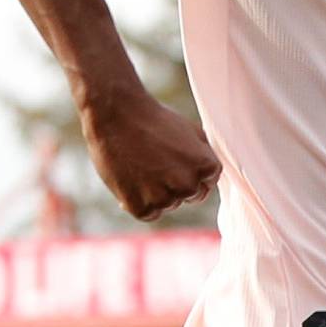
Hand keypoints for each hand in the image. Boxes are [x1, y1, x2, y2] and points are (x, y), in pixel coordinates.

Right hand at [81, 88, 220, 222]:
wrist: (115, 113)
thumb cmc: (153, 119)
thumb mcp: (191, 132)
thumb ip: (206, 157)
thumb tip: (210, 178)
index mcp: (207, 167)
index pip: (206, 184)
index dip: (188, 172)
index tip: (172, 158)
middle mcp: (189, 186)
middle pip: (187, 197)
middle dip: (174, 184)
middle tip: (154, 160)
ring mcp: (165, 199)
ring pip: (166, 205)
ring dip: (155, 192)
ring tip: (140, 165)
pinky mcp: (142, 208)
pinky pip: (147, 213)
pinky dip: (137, 200)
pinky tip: (130, 178)